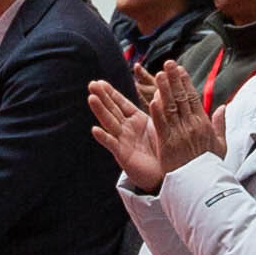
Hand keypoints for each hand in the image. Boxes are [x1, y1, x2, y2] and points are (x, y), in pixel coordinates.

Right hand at [86, 74, 169, 190]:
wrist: (164, 172)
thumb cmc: (161, 147)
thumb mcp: (160, 124)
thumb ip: (159, 107)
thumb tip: (161, 88)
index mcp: (135, 119)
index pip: (120, 103)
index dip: (110, 93)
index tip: (99, 81)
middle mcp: (126, 128)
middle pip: (112, 110)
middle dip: (102, 97)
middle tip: (91, 84)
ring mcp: (122, 141)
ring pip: (110, 123)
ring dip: (100, 111)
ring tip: (91, 98)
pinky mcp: (123, 154)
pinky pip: (113, 144)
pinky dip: (104, 137)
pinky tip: (95, 129)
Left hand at [139, 61, 222, 174]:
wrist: (201, 185)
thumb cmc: (209, 166)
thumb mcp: (221, 145)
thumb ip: (221, 124)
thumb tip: (222, 107)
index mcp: (203, 124)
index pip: (193, 98)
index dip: (185, 82)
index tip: (179, 69)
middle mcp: (192, 126)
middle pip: (181, 98)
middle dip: (174, 79)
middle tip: (167, 64)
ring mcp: (179, 134)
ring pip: (171, 108)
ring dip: (164, 90)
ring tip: (158, 75)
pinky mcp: (168, 144)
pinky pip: (162, 125)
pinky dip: (157, 112)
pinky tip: (152, 99)